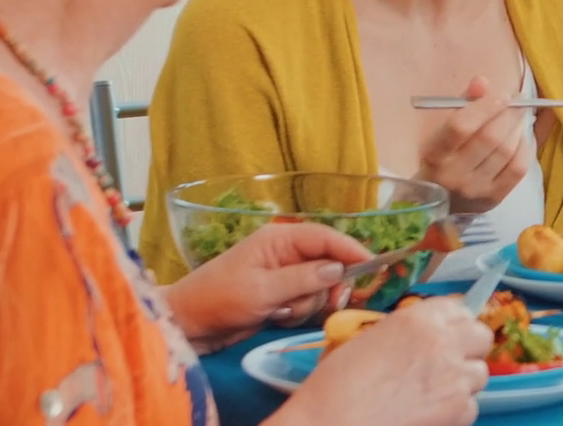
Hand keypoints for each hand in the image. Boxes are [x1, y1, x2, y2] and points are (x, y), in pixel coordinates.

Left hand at [166, 222, 370, 351]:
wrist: (188, 325)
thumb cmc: (218, 299)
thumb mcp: (262, 290)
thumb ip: (304, 278)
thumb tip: (339, 269)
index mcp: (280, 239)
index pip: (326, 237)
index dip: (351, 250)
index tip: (373, 266)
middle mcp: (285, 252)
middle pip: (328, 262)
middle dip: (329, 284)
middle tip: (334, 303)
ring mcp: (283, 274)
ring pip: (319, 286)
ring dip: (307, 303)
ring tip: (282, 312)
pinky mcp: (280, 295)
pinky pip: (306, 301)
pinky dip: (297, 312)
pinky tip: (277, 317)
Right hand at [272, 296, 492, 425]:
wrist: (329, 424)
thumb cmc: (335, 388)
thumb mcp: (370, 339)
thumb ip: (407, 333)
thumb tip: (426, 339)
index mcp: (419, 320)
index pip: (459, 309)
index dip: (454, 324)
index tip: (448, 334)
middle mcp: (444, 343)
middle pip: (481, 337)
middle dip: (468, 349)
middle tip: (448, 363)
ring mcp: (455, 378)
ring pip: (479, 374)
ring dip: (462, 381)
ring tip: (433, 393)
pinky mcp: (458, 411)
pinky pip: (470, 407)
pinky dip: (455, 412)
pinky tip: (428, 414)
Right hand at [419, 75, 533, 213]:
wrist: (436, 203)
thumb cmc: (440, 159)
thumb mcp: (442, 132)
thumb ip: (463, 104)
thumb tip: (483, 81)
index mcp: (435, 155)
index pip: (461, 127)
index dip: (485, 107)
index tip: (502, 95)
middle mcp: (454, 175)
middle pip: (490, 138)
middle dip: (509, 114)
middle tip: (518, 101)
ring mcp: (475, 190)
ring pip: (506, 152)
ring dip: (518, 128)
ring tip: (518, 117)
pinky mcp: (494, 199)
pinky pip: (518, 169)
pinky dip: (525, 148)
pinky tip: (522, 138)